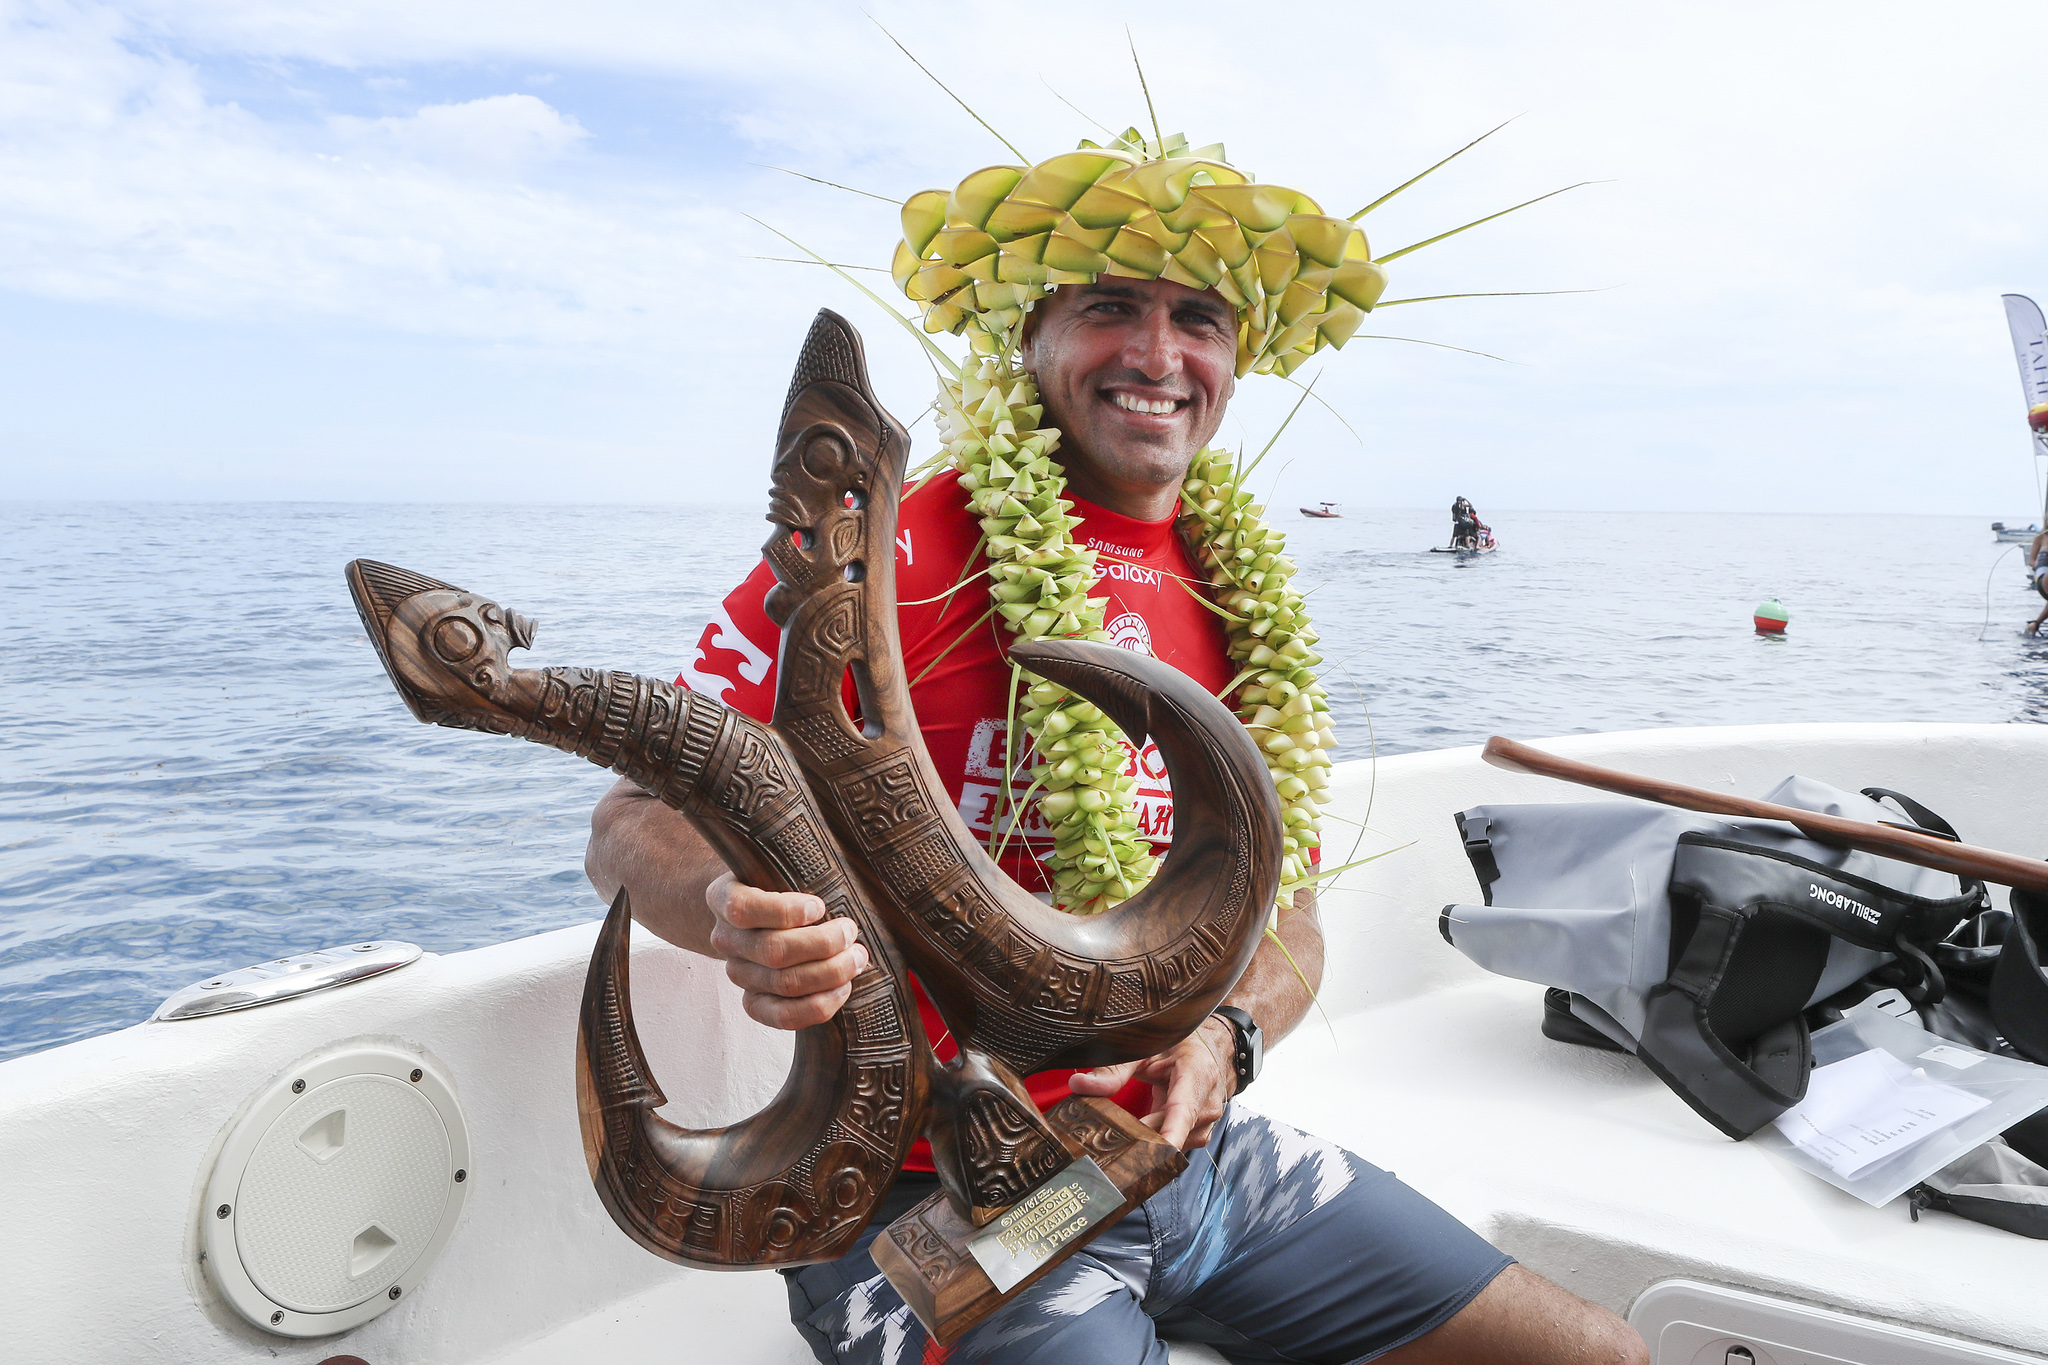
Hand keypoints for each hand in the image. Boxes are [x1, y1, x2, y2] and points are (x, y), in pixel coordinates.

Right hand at [705, 873, 868, 1029]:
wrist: (753, 914)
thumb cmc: (776, 885)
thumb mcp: (777, 867)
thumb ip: (797, 869)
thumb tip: (842, 881)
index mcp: (724, 898)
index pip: (743, 909)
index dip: (785, 911)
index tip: (820, 906)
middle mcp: (726, 938)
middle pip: (772, 951)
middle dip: (822, 945)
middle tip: (851, 933)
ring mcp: (738, 972)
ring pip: (783, 984)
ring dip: (829, 973)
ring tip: (856, 959)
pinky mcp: (752, 1001)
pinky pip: (781, 1016)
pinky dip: (817, 1006)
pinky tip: (842, 989)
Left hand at [1068, 1016, 1236, 1149]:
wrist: (1211, 1048)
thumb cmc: (1178, 1045)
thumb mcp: (1145, 1049)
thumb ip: (1113, 1070)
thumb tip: (1079, 1085)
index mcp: (1197, 1073)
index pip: (1183, 1111)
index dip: (1169, 1135)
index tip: (1154, 1156)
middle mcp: (1208, 1101)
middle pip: (1172, 1131)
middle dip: (1142, 1138)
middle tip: (1111, 1140)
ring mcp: (1207, 1120)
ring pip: (1175, 1142)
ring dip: (1150, 1140)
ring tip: (1125, 1133)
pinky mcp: (1201, 1132)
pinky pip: (1177, 1143)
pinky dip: (1158, 1140)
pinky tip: (1140, 1135)